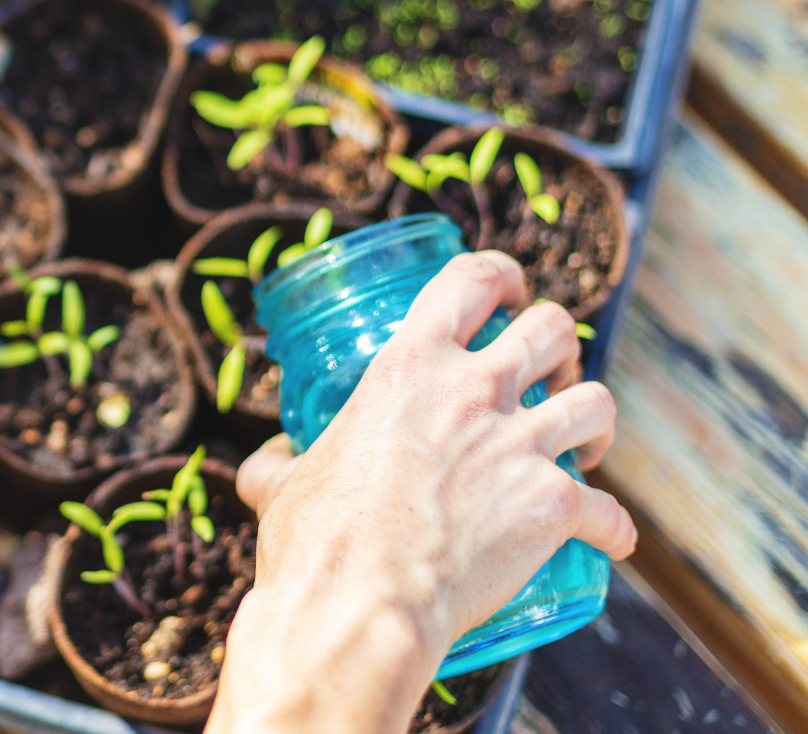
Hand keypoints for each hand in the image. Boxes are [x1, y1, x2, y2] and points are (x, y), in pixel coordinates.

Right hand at [207, 251, 634, 733]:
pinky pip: (611, 511)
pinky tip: (606, 542)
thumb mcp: (277, 485)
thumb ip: (276, 462)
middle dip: (558, 348)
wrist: (358, 606)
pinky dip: (612, 528)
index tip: (509, 293)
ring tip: (582, 446)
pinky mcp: (554, 505)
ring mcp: (521, 445)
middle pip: (553, 328)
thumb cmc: (313, 542)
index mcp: (408, 366)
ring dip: (594, 422)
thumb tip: (270, 461)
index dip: (502, 276)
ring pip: (597, 403)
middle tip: (546, 377)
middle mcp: (474, 390)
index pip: (472, 278)